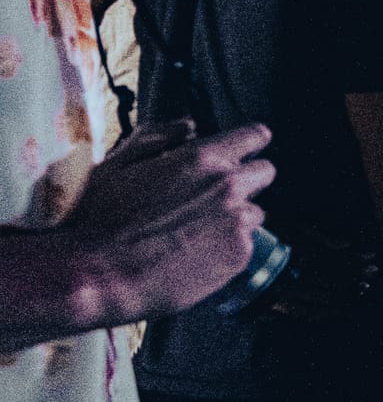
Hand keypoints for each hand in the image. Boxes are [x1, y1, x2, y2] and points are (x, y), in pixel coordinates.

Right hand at [62, 121, 275, 318]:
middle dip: (245, 180)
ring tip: (197, 234)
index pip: (253, 136)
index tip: (248, 148)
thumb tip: (186, 126)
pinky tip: (196, 256)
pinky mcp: (240, 255)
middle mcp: (228, 186)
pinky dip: (227, 250)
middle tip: (216, 197)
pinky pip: (246, 246)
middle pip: (265, 173)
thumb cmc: (99, 221)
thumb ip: (158, 138)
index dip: (249, 142)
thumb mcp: (118, 165)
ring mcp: (238, 222)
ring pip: (255, 213)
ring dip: (235, 218)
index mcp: (201, 158)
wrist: (98, 275)